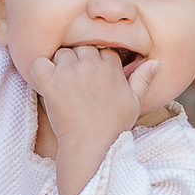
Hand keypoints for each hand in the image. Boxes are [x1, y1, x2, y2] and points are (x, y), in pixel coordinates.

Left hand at [30, 46, 159, 194]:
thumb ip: (143, 79)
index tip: (92, 79)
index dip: (96, 63)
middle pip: (81, 48)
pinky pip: (39, 63)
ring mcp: (70, 73)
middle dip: (78, 62)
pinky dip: (39, 69)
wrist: (91, 146)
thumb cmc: (113, 127)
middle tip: (76, 83)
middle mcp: (91, 65)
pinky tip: (45, 82)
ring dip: (60, 66)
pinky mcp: (51, 83)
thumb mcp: (134, 102)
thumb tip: (156, 62)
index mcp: (111, 68)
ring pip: (61, 54)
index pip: (102, 51)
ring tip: (62, 85)